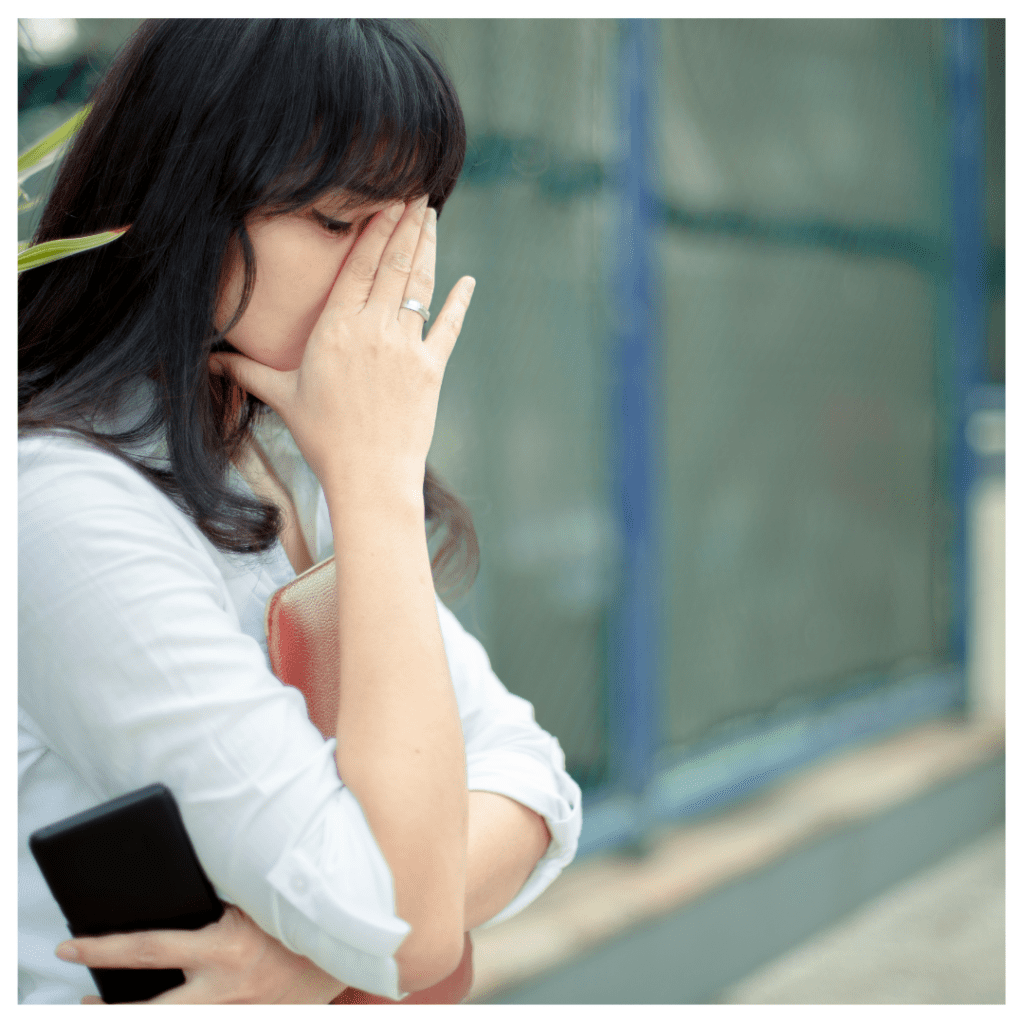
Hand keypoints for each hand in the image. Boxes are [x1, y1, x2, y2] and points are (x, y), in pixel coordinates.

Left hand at [56, 904, 345, 1003]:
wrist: (354, 944)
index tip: (69, 945)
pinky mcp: (254, 1019)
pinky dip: (190, 1010)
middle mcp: (226, 988)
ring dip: (140, 1017)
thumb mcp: (260, 894)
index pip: (148, 949)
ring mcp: (239, 1010)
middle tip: (79, 1001)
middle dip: (107, 1010)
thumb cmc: (306, 907)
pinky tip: (183, 1000)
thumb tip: (184, 884)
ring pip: (176, 1022)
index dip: (104, 948)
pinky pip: (212, 1018)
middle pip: (149, 1011)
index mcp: (224, 949)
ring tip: (111, 1010)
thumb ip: (222, 894)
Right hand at [210, 195, 475, 500]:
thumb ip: (247, 372)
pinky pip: (449, 326)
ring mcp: (407, 347)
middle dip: (406, 223)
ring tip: (432, 217)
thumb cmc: (323, 438)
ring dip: (429, 247)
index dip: (375, 228)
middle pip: (394, 263)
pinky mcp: (432, 368)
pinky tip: (468, 280)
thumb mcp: (283, 398)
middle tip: (417, 192)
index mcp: (336, 328)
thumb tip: (209, 362)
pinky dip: (459, 302)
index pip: (358, 265)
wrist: (369, 476)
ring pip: (420, 284)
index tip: (386, 199)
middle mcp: (374, 329)